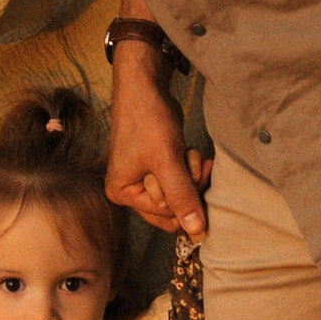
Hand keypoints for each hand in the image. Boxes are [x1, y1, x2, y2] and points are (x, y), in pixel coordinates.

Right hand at [107, 61, 210, 241]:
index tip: (192, 174)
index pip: (165, 216)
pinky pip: (181, 178)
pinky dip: (189, 165)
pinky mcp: (158, 165)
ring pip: (181, 192)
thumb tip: (197, 233)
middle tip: (189, 161)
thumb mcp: (167, 161)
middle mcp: (130, 189)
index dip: (184, 199)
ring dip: (191, 172)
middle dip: (188, 184)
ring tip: (186, 151)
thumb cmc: (148, 121)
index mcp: (123, 193)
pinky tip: (189, 150)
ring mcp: (144, 178)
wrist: (146, 86)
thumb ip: (182, 198)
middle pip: (173, 207)